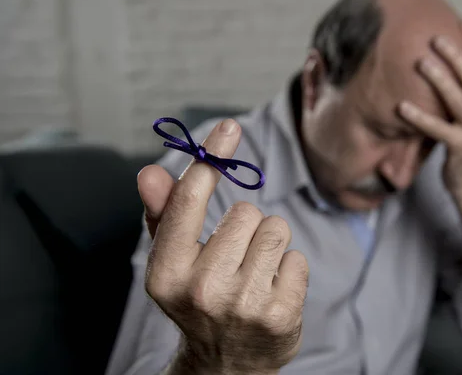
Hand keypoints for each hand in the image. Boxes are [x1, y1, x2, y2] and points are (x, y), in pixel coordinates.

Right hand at [138, 119, 307, 373]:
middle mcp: (201, 289)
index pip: (189, 200)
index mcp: (167, 271)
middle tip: (236, 259)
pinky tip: (273, 291)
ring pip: (276, 229)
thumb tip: (149, 172)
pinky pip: (297, 258)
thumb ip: (164, 214)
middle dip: (246, 228)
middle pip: (246, 212)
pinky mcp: (280, 316)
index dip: (210, 158)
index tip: (229, 126)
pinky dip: (290, 269)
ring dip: (270, 244)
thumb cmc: (200, 297)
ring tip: (254, 273)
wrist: (227, 362)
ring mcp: (243, 305)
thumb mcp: (174, 261)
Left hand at [400, 22, 461, 196]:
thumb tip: (434, 69)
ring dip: (440, 79)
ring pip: (459, 99)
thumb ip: (458, 97)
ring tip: (421, 63)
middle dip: (456, 55)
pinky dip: (420, 117)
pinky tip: (401, 107)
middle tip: (435, 39)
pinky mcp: (461, 147)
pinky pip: (438, 129)